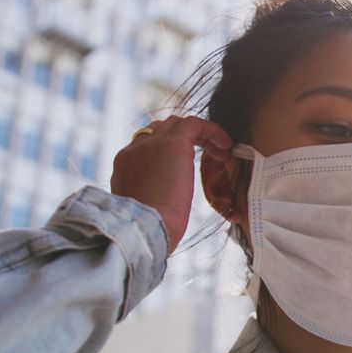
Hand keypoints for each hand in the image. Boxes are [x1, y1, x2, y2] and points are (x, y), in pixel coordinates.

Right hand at [111, 116, 232, 253]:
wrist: (143, 227)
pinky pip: (195, 124)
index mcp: (125, 164)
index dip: (168, 148)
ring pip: (177, 124)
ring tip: (220, 150)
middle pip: (161, 129)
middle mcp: (135, 149)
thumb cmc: (147, 228)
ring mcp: (152, 144)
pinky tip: (226, 146)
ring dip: (200, 134)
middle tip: (206, 152)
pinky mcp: (173, 144)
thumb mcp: (143, 208)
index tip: (185, 163)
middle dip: (184, 138)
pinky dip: (212, 130)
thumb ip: (150, 196)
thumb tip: (165, 200)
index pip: (146, 144)